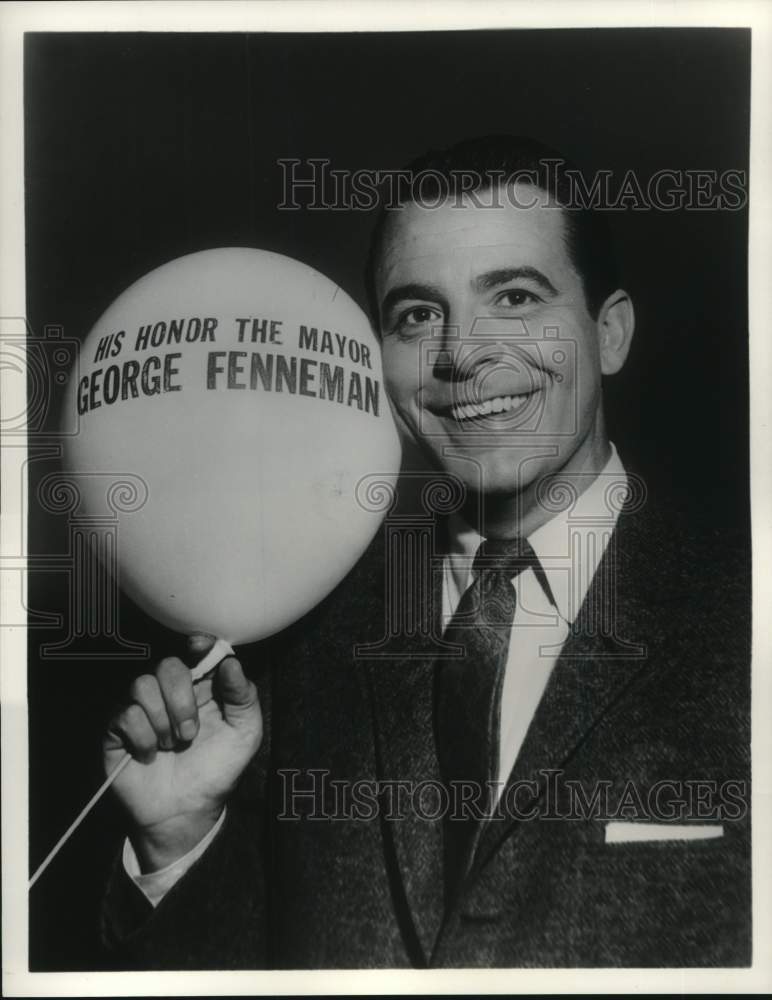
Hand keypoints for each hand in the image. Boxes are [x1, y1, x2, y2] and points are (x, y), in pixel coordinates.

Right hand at [104, 635, 261, 871]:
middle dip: (181, 699)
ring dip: (162, 720)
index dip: (198, 645)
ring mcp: (142, 709)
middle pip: (167, 665)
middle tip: (190, 733)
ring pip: (141, 684)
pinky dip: (143, 738)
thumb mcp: (245, 733)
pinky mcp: (118, 729)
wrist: (188, 812)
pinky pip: (125, 714)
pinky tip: (150, 755)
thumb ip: (243, 696)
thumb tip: (231, 662)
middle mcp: (170, 692)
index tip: (200, 646)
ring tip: (172, 746)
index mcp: (203, 687)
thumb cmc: (218, 769)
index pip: (197, 652)